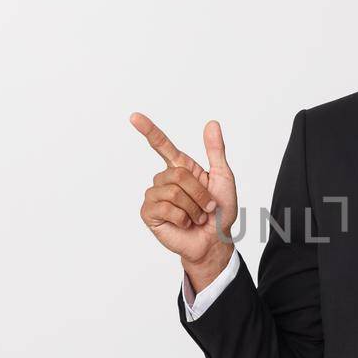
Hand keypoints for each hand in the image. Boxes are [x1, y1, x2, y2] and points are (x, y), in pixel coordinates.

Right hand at [130, 112, 237, 288]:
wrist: (216, 241)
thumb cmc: (220, 211)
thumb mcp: (223, 177)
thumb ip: (216, 151)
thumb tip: (212, 123)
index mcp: (181, 168)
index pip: (161, 145)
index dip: (148, 130)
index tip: (134, 117)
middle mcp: (165, 180)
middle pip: (178, 173)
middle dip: (199, 193)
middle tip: (207, 207)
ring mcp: (155, 197)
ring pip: (173, 191)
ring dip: (193, 207)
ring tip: (197, 217)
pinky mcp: (149, 214)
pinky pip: (164, 208)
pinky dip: (182, 218)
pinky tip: (185, 224)